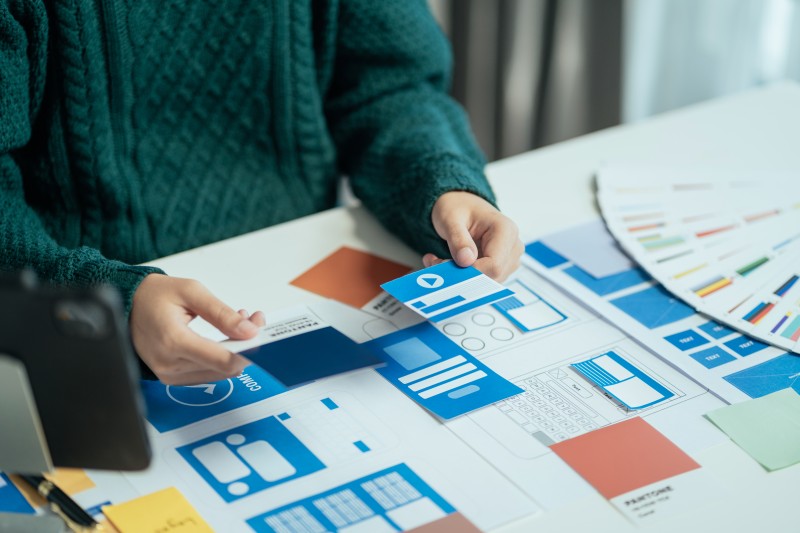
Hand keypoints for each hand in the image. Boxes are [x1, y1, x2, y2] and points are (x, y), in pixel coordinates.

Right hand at [130, 274, 264, 384]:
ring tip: (236, 323)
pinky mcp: (171, 377)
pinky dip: (220, 357)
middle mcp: (170, 363)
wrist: (126, 305)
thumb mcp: (192, 292)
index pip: (222, 360)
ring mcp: (169, 374)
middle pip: (224, 367)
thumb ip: (222, 313)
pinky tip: (224, 337)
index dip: (248, 351)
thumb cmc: (153, 296)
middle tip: (252, 320)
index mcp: (173, 341)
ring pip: (218, 373)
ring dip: (234, 351)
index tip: (261, 335)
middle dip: (245, 345)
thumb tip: (248, 331)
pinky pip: (206, 374)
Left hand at [423, 191, 522, 280]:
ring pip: (487, 281)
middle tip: (437, 263)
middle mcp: (512, 245)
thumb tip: (466, 261)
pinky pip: (483, 280)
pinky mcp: (500, 267)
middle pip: (492, 276)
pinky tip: (450, 263)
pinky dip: (464, 276)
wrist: (460, 205)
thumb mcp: (450, 219)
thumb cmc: (457, 207)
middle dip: (463, 275)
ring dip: (461, 276)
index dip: (472, 272)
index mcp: (505, 230)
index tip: (448, 268)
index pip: (494, 264)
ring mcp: (508, 258)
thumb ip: (458, 240)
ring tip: (440, 260)